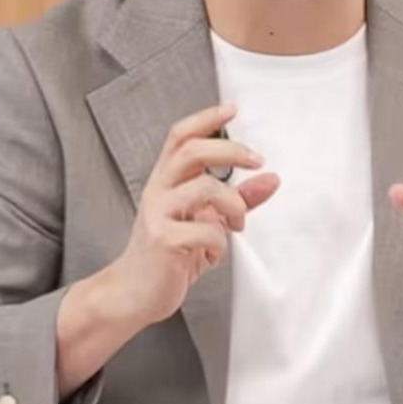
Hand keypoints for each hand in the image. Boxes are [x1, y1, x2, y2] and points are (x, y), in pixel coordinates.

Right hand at [112, 101, 279, 326]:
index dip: (206, 119)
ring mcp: (158, 215)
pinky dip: (220, 244)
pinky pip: (207, 232)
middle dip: (231, 150)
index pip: (181, 137)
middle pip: (192, 151)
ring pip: (205, 188)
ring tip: (237, 225)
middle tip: (256, 160)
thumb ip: (237, 199)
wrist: (133, 294)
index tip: (232, 109)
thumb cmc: (166, 256)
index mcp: (165, 182)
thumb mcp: (206, 222)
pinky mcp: (164, 240)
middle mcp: (158, 192)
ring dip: (234, 205)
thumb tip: (270, 180)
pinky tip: (211, 255)